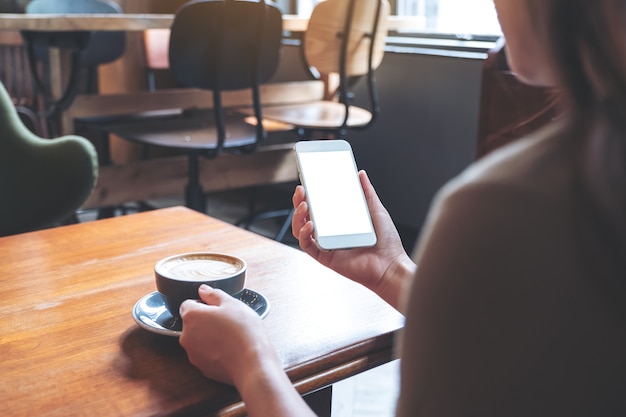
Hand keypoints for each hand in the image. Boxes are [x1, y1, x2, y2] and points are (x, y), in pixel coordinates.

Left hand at [179, 285, 278, 385]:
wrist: (252, 364)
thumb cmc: (243, 331)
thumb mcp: (232, 304)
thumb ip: (214, 294)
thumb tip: (203, 290)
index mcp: (191, 316)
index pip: (188, 304)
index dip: (204, 304)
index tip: (218, 308)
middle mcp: (186, 336)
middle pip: (192, 323)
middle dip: (206, 321)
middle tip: (227, 322)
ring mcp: (193, 354)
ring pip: (199, 339)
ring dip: (210, 336)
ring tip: (231, 337)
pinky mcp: (202, 368)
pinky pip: (206, 355)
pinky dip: (214, 351)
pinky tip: (230, 350)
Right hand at [292, 170, 415, 308]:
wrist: (391, 264)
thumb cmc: (386, 242)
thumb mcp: (376, 209)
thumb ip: (367, 192)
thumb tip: (360, 174)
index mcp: (340, 222)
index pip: (319, 207)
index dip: (310, 195)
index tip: (307, 183)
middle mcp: (331, 233)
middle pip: (306, 217)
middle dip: (299, 202)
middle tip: (301, 191)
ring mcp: (327, 245)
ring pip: (301, 230)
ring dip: (298, 216)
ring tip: (305, 205)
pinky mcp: (325, 257)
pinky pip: (307, 245)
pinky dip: (304, 234)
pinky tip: (310, 225)